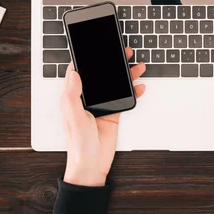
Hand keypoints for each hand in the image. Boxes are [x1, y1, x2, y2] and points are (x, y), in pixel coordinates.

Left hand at [62, 47, 145, 186]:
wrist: (92, 165)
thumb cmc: (78, 145)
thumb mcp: (73, 118)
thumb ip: (72, 95)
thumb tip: (73, 74)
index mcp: (74, 97)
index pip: (79, 72)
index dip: (86, 59)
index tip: (95, 47)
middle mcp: (88, 98)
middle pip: (101, 75)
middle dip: (112, 62)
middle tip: (124, 52)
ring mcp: (102, 104)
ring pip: (116, 84)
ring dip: (126, 74)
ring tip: (137, 66)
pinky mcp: (114, 112)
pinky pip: (125, 97)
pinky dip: (134, 90)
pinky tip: (140, 86)